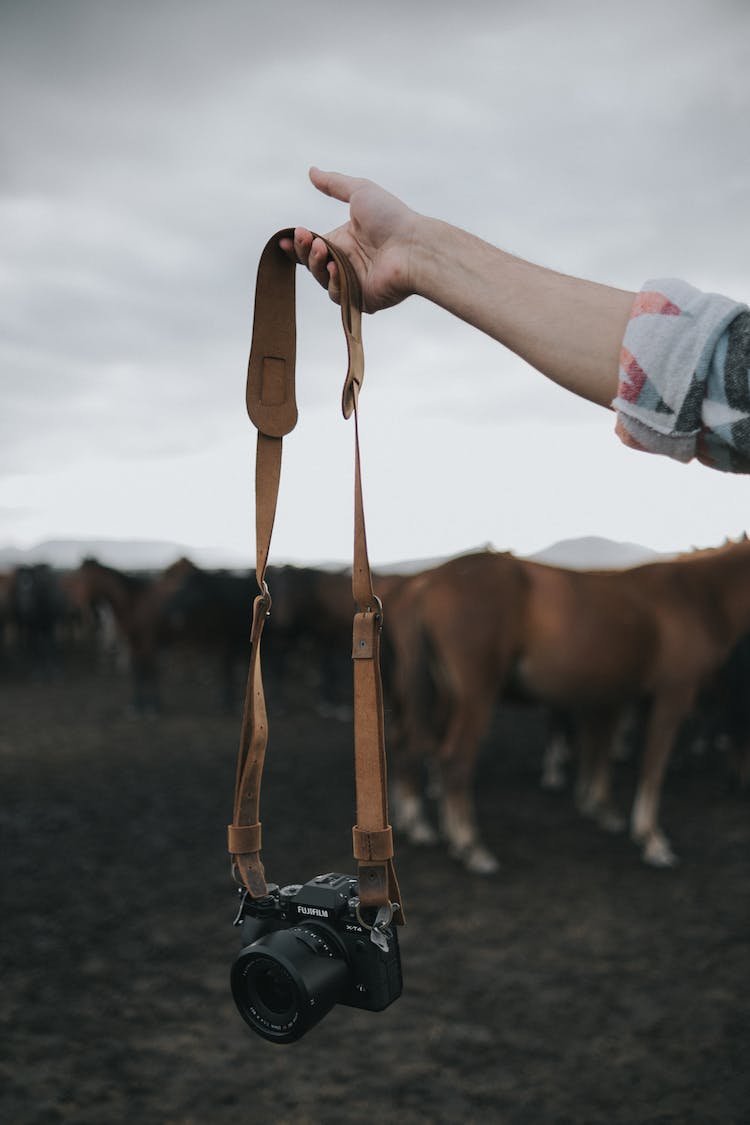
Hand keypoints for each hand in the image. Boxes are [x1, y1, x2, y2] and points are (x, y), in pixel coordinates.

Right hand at [279, 167, 418, 312]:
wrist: (413, 246)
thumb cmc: (392, 218)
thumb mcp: (360, 191)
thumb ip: (334, 184)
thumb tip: (311, 171)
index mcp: (345, 240)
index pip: (313, 245)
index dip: (297, 243)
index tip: (283, 238)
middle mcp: (348, 262)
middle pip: (313, 262)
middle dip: (304, 249)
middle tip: (306, 237)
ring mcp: (353, 282)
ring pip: (321, 278)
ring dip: (316, 263)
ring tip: (324, 248)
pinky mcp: (361, 300)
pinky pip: (336, 294)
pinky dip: (333, 281)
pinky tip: (337, 267)